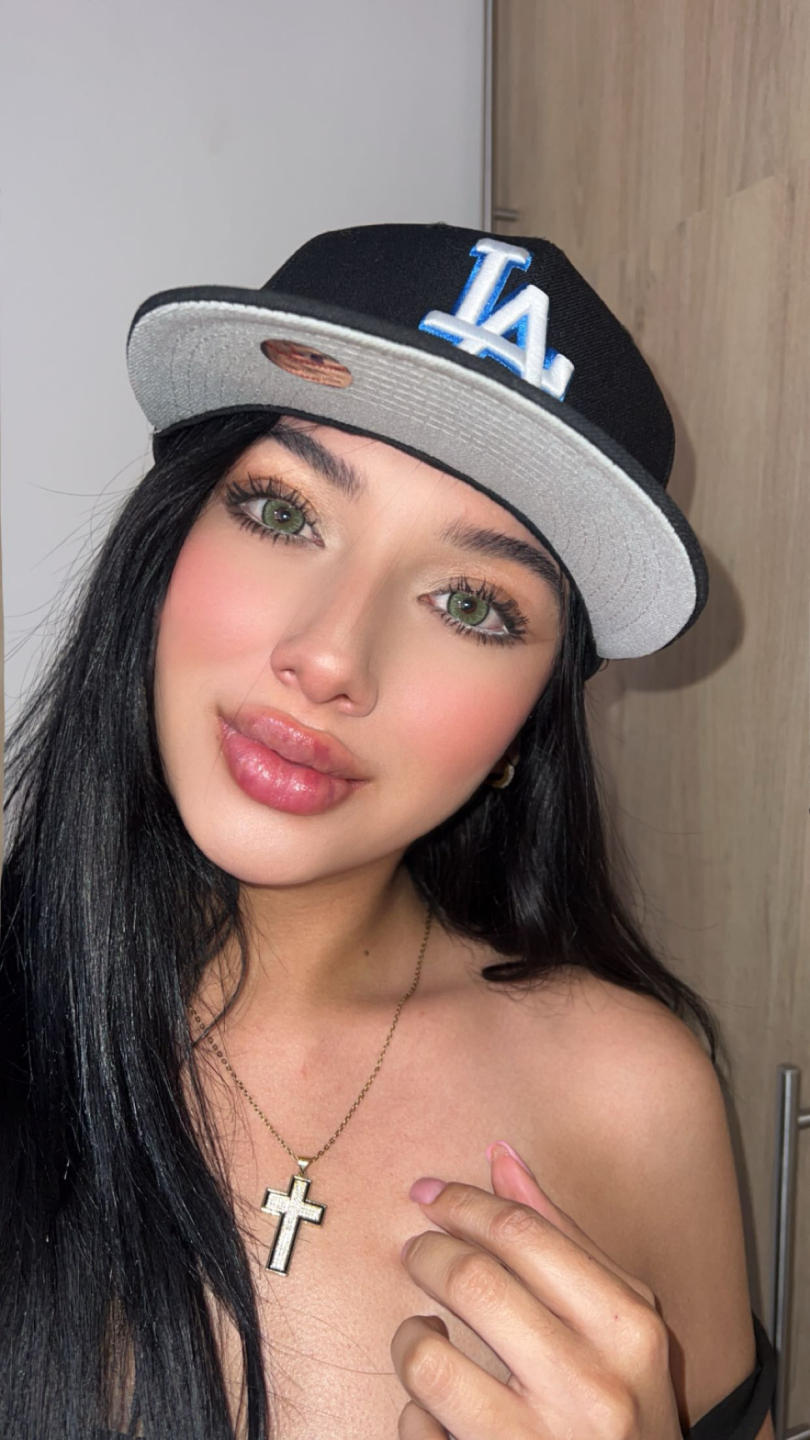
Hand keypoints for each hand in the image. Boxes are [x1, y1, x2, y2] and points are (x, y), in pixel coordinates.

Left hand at [391, 1141, 681, 1439]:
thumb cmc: (625, 1413)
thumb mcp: (620, 1324)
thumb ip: (561, 1240)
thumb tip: (500, 1155)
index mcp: (629, 1330)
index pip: (523, 1233)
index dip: (461, 1203)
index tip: (427, 1195)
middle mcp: (592, 1388)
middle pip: (471, 1281)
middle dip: (427, 1256)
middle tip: (417, 1254)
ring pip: (428, 1359)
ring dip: (412, 1339)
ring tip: (427, 1338)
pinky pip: (415, 1432)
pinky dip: (415, 1416)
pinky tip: (443, 1417)